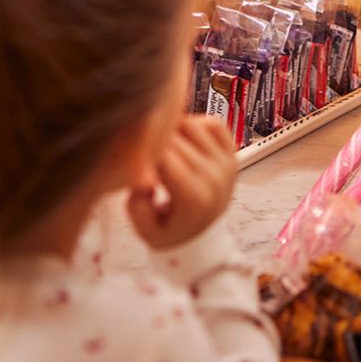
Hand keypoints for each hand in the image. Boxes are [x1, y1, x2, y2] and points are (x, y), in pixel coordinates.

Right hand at [128, 116, 236, 249]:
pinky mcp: (232, 155)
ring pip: (191, 125)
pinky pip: (213, 124)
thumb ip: (138, 206)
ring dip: (171, 129)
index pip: (162, 155)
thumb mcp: (146, 231)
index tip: (128, 155)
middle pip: (175, 138)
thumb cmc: (170, 232)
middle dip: (153, 138)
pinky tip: (181, 138)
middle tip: (139, 147)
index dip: (141, 149)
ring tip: (159, 143)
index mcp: (193, 196)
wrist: (203, 238)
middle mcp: (213, 176)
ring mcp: (226, 164)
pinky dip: (195, 123)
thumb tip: (143, 179)